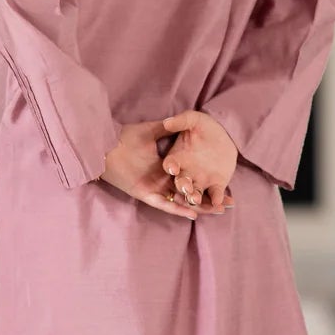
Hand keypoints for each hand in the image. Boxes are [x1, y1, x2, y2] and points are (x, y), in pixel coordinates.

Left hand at [101, 121, 233, 218]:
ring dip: (199, 206)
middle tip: (229, 202)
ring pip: (181, 202)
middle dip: (209, 197)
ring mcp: (154, 188)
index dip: (206, 180)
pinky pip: (165, 204)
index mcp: (164, 168)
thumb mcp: (152, 130)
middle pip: (190, 192)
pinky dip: (178, 209)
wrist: (104, 145)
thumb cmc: (124, 137)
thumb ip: (167, 128)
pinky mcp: (145, 194)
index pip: (190, 177)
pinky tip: (193, 213)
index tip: (224, 181)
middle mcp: (162, 180)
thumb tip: (182, 121)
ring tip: (218, 210)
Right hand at [159, 110, 237, 211]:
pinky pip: (214, 195)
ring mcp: (200, 181)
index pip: (170, 165)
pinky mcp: (215, 185)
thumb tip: (167, 122)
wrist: (225, 134)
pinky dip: (215, 199)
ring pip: (195, 194)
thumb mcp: (193, 119)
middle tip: (186, 189)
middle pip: (180, 184)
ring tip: (196, 200)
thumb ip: (181, 121)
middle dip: (182, 187)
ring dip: (195, 198)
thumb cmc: (204, 126)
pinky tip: (218, 202)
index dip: (170, 167)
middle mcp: (185, 173)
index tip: (172, 168)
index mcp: (177, 158)